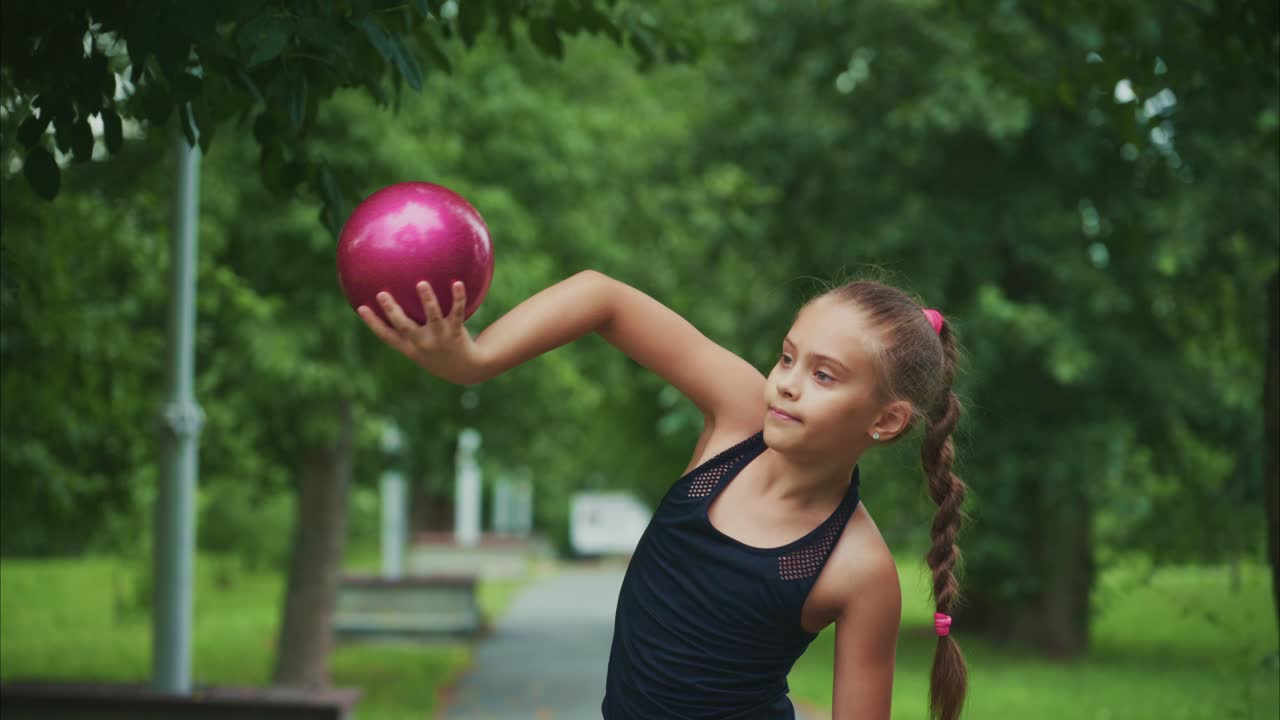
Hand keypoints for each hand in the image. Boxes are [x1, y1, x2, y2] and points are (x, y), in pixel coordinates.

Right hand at [357, 280, 485, 384]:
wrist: (465, 370)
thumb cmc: (438, 353)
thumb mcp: (422, 347)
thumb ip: (409, 329)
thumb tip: (400, 300)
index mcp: (410, 348)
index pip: (387, 336)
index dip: (373, 323)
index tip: (361, 307)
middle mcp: (423, 343)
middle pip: (404, 326)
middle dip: (392, 311)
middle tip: (381, 294)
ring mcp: (440, 338)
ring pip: (433, 317)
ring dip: (427, 300)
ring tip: (422, 283)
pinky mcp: (456, 333)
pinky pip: (457, 313)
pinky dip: (458, 298)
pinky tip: (457, 282)